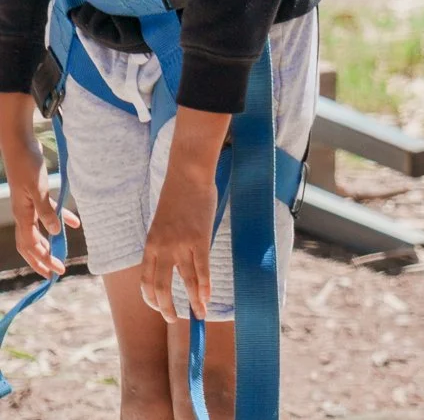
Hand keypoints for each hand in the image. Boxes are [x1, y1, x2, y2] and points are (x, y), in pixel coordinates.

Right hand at [4, 142, 76, 279]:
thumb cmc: (27, 165)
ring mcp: (30, 203)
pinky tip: (75, 224)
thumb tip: (54, 233)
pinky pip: (49, 212)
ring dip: (51, 243)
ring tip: (62, 254)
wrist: (20, 143)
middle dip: (43, 258)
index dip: (41, 260)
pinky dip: (61, 219)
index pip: (30, 245)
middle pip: (32, 243)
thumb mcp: (38, 189)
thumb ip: (46, 211)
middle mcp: (24, 212)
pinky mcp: (37, 193)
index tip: (53, 273)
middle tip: (57, 272)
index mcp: (22, 214)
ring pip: (40, 229)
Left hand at [140, 160, 216, 321]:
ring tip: (198, 314)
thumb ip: (167, 242)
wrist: (188, 175)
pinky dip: (204, 286)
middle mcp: (161, 249)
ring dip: (192, 301)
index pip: (145, 281)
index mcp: (150, 245)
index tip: (160, 307)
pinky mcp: (199, 239)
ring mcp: (180, 245)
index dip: (151, 298)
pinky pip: (201, 269)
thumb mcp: (164, 223)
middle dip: (166, 308)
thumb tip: (177, 259)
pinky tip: (207, 296)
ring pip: (184, 281)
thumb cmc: (178, 196)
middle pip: (160, 287)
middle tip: (173, 320)